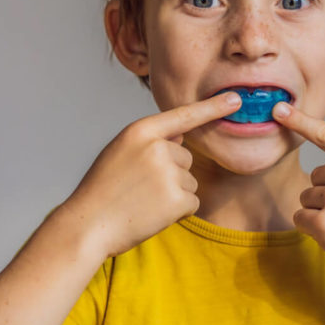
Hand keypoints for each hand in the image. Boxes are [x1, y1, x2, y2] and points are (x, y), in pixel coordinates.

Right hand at [57, 91, 242, 258]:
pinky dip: (178, 212)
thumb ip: (151, 140)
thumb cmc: (102, 190)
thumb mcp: (120, 152)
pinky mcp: (178, 199)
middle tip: (139, 189)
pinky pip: (192, 202)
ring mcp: (169, 173)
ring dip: (173, 194)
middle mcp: (158, 147)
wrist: (88, 225)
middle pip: (185, 158)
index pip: (184, 115)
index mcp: (141, 131)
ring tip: (142, 202)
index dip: (213, 107)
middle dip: (170, 174)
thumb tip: (183, 134)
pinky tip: (152, 215)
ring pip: (189, 181)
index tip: (236, 99)